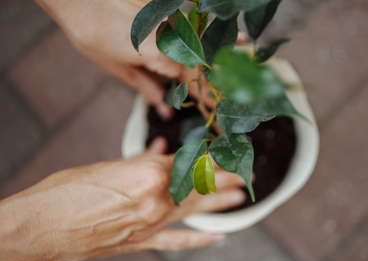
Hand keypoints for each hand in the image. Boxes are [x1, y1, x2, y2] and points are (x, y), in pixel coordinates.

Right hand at [0, 138, 245, 260]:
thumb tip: (160, 150)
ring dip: (220, 203)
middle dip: (226, 179)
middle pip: (200, 185)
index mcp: (148, 173)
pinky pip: (177, 241)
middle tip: (247, 174)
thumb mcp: (107, 166)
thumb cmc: (68, 191)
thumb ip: (141, 160)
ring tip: (241, 197)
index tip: (229, 153)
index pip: (190, 162)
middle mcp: (157, 198)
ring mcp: (152, 223)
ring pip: (195, 210)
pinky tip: (217, 239)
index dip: (212, 158)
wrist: (44, 227)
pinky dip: (198, 241)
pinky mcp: (143, 242)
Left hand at [35, 0, 247, 116]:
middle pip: (206, 62)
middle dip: (224, 81)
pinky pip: (195, 23)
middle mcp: (173, 36)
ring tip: (248, 52)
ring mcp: (173, 19)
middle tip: (242, 93)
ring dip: (227, 49)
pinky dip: (210, 30)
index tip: (225, 115)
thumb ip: (147, 87)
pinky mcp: (168, 9)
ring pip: (206, 39)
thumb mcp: (118, 68)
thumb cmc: (91, 34)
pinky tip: (228, 32)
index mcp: (161, 56)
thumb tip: (165, 109)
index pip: (195, 83)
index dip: (211, 101)